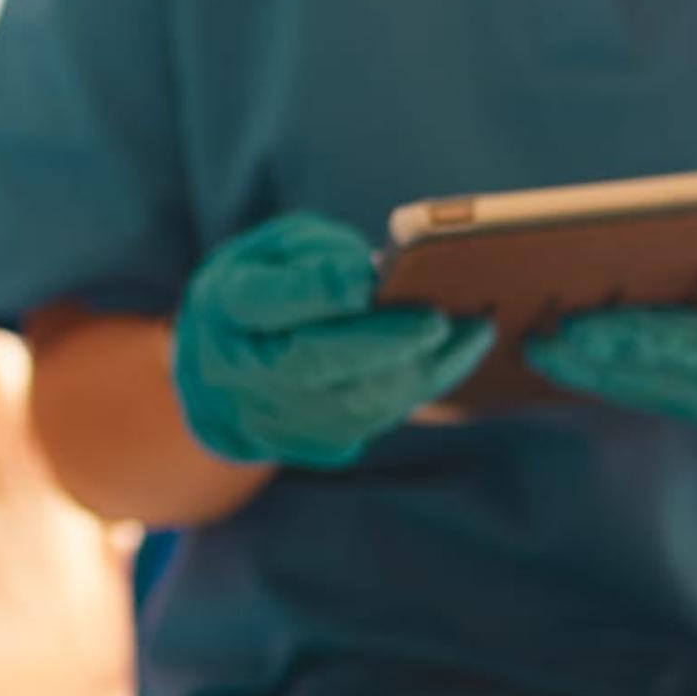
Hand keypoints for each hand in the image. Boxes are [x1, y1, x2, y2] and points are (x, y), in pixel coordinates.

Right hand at [174, 212, 495, 467]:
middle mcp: (241, 371)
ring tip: (473, 333)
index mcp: (224, 307)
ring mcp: (276, 416)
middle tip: (438, 320)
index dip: (316, 291)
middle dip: (382, 343)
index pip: (263, 302)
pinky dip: (421, 388)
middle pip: (313, 362)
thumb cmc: (261, 290)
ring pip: (354, 402)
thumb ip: (318, 255)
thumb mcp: (273, 251)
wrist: (222, 377)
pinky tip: (458, 357)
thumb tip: (378, 276)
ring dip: (420, 370)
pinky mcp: (313, 444)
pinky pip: (375, 420)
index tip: (368, 278)